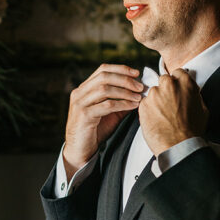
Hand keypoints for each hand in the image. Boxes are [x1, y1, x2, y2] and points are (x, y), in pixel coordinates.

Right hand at [64, 63, 143, 178]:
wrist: (80, 150)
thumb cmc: (95, 131)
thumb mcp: (109, 113)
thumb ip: (121, 101)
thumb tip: (139, 92)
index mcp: (84, 88)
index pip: (102, 69)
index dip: (121, 69)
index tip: (136, 73)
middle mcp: (79, 93)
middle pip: (104, 77)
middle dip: (125, 80)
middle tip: (140, 86)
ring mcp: (80, 103)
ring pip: (105, 89)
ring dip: (125, 92)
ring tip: (138, 96)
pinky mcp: (84, 115)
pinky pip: (106, 105)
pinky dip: (122, 104)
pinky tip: (132, 106)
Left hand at [138, 68, 208, 155]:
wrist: (179, 146)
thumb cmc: (192, 130)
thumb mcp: (202, 108)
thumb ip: (194, 94)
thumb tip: (191, 90)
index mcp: (185, 83)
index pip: (177, 72)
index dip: (177, 81)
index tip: (176, 89)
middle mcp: (169, 85)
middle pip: (163, 80)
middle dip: (165, 89)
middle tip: (168, 104)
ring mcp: (154, 94)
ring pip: (153, 92)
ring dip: (156, 100)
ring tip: (162, 115)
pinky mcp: (143, 104)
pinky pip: (145, 103)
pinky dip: (148, 110)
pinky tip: (155, 120)